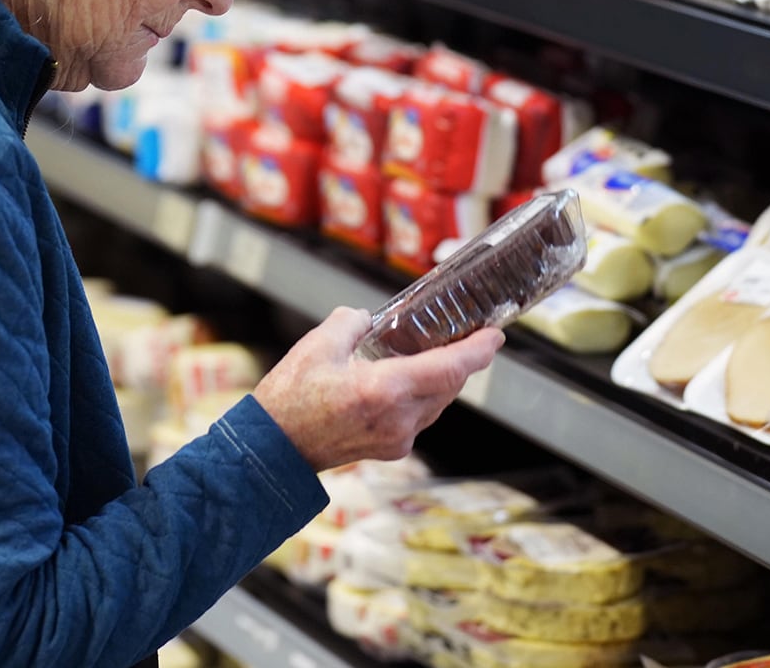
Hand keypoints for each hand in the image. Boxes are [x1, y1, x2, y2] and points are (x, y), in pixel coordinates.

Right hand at [252, 308, 503, 472]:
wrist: (273, 451)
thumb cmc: (290, 400)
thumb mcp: (318, 346)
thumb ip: (350, 322)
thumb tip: (366, 319)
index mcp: (385, 389)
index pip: (449, 368)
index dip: (478, 351)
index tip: (495, 335)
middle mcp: (399, 418)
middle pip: (449, 385)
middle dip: (462, 361)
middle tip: (468, 336)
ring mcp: (397, 438)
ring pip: (437, 403)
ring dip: (443, 379)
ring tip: (438, 355)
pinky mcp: (391, 449)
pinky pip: (420, 417)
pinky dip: (423, 396)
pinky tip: (408, 381)